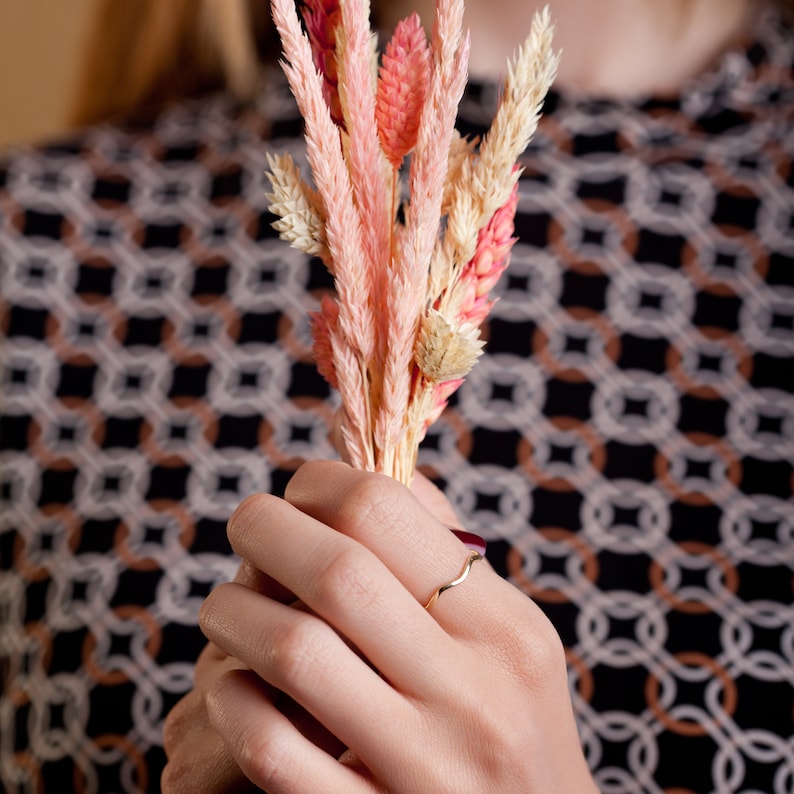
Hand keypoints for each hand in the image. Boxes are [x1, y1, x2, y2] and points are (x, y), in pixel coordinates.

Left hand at [166, 460, 595, 792]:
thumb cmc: (511, 718)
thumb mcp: (511, 634)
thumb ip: (447, 549)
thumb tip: (372, 470)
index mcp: (503, 628)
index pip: (386, 514)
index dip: (321, 484)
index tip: (300, 492)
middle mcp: (471, 692)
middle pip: (337, 572)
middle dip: (264, 528)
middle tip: (248, 524)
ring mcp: (422, 767)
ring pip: (295, 653)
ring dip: (233, 613)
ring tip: (227, 607)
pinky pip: (272, 750)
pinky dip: (232, 700)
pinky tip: (234, 684)